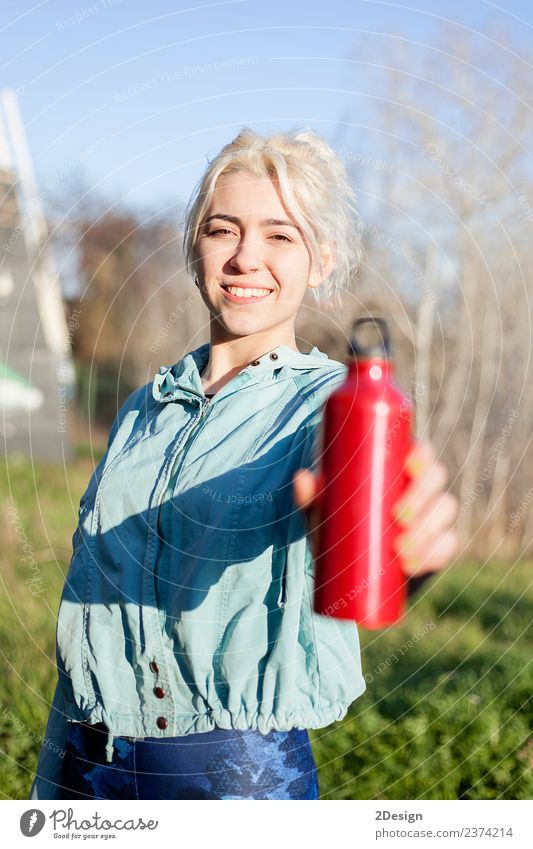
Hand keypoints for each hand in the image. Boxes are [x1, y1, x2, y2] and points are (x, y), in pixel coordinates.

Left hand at [292, 438, 460, 577]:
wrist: (345, 561)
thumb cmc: (336, 521)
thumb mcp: (322, 509)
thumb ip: (310, 495)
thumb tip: (302, 478)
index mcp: (398, 467)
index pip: (421, 452)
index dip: (422, 456)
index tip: (408, 468)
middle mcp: (420, 486)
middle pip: (436, 480)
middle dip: (423, 497)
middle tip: (398, 517)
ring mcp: (431, 515)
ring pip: (445, 511)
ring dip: (430, 530)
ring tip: (401, 549)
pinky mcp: (435, 544)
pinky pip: (447, 545)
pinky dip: (434, 555)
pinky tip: (413, 564)